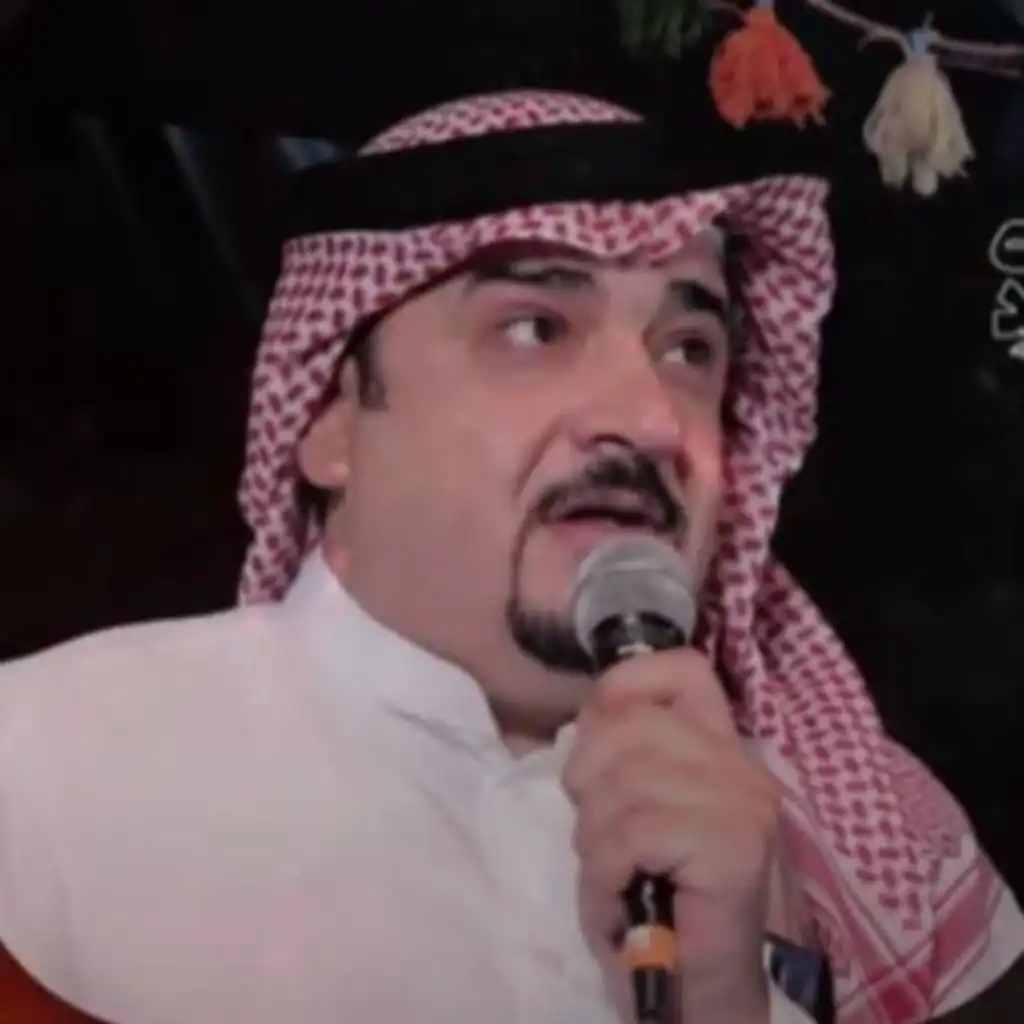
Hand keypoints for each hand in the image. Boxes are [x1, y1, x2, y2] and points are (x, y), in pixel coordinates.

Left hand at [561, 648, 779, 1022]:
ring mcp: (743, 802)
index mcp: (719, 747)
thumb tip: (589, 716)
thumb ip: (618, 759)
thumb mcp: (626, 814)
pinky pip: (632, 832)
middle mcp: (740, 765)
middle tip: (604, 844)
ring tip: (616, 880)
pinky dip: (607, 873)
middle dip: (589, 786)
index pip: (679, 668)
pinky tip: (623, 902)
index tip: (596, 748)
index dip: (622, 690)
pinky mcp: (735, 846)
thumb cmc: (658, 908)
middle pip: (628, 726)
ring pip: (622, 782)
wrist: (701, 1000)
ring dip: (595, 843)